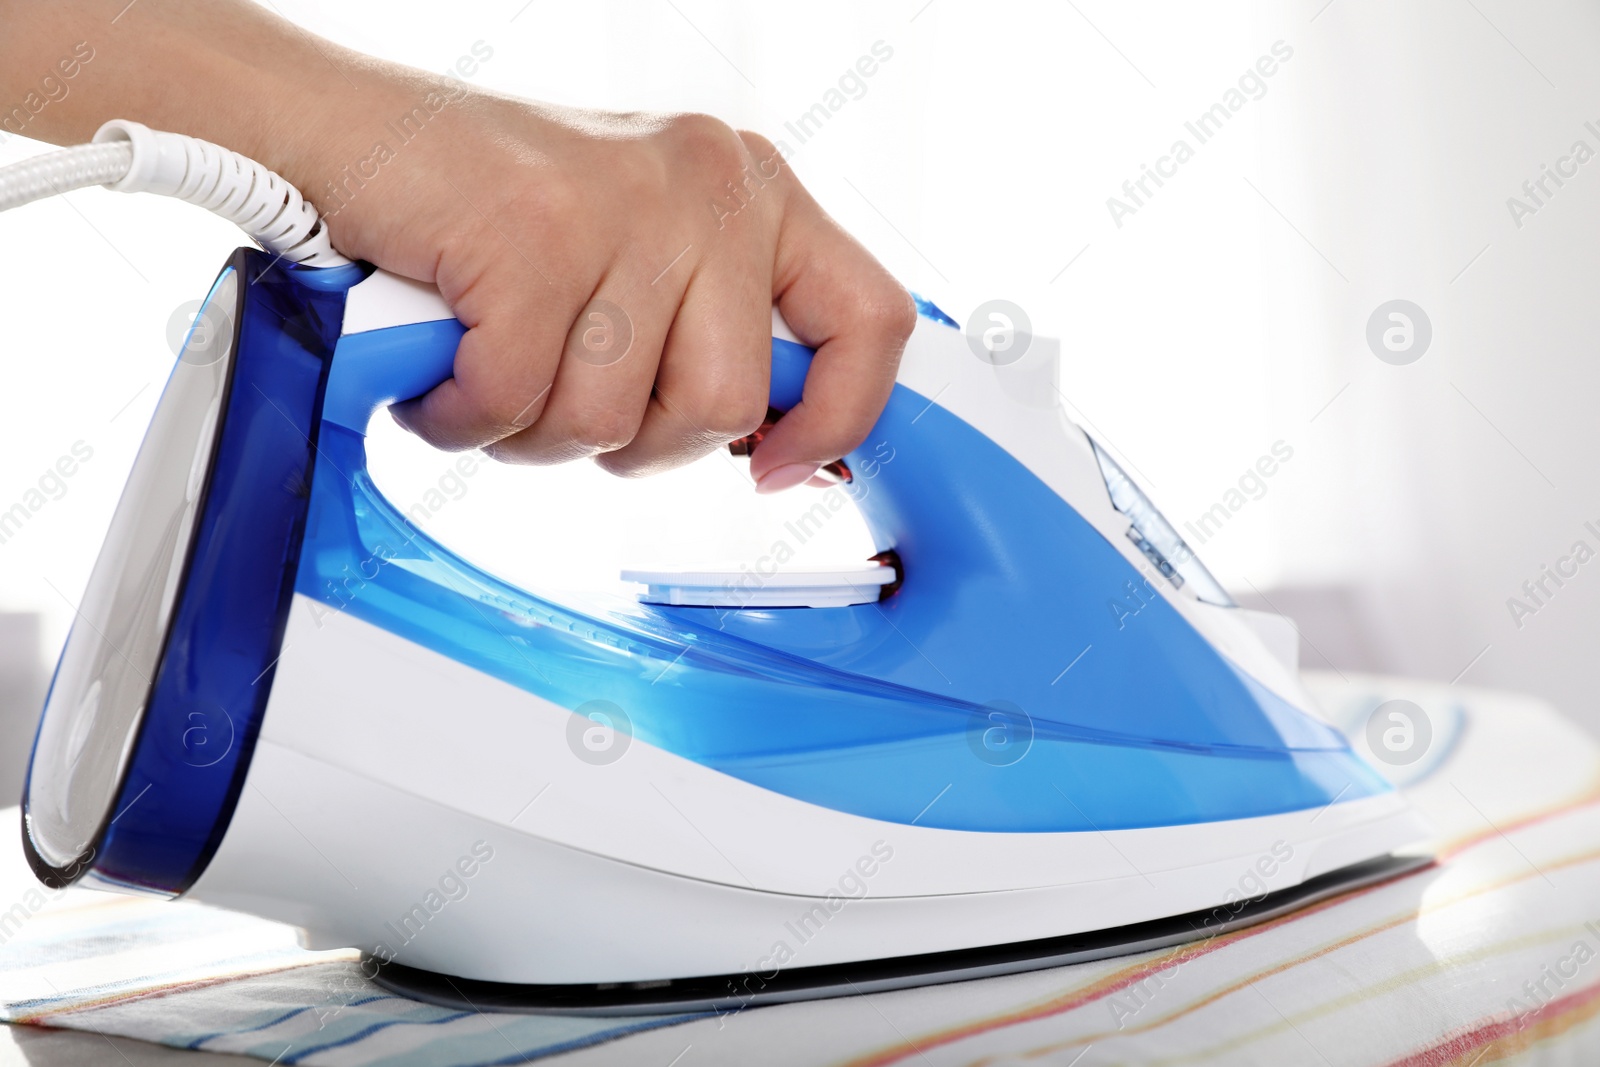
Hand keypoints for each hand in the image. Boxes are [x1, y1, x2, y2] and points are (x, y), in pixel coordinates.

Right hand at [291, 92, 914, 491]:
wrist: (353, 137)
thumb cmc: (495, 215)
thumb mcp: (648, 259)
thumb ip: (720, 330)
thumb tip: (776, 444)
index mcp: (755, 192)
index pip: (870, 321)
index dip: (837, 419)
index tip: (779, 469)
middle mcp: (710, 184)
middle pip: (724, 405)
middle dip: (636, 441)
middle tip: (570, 395)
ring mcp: (622, 204)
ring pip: (610, 419)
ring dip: (533, 432)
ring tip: (495, 368)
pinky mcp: (532, 235)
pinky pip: (514, 401)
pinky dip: (461, 414)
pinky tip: (443, 366)